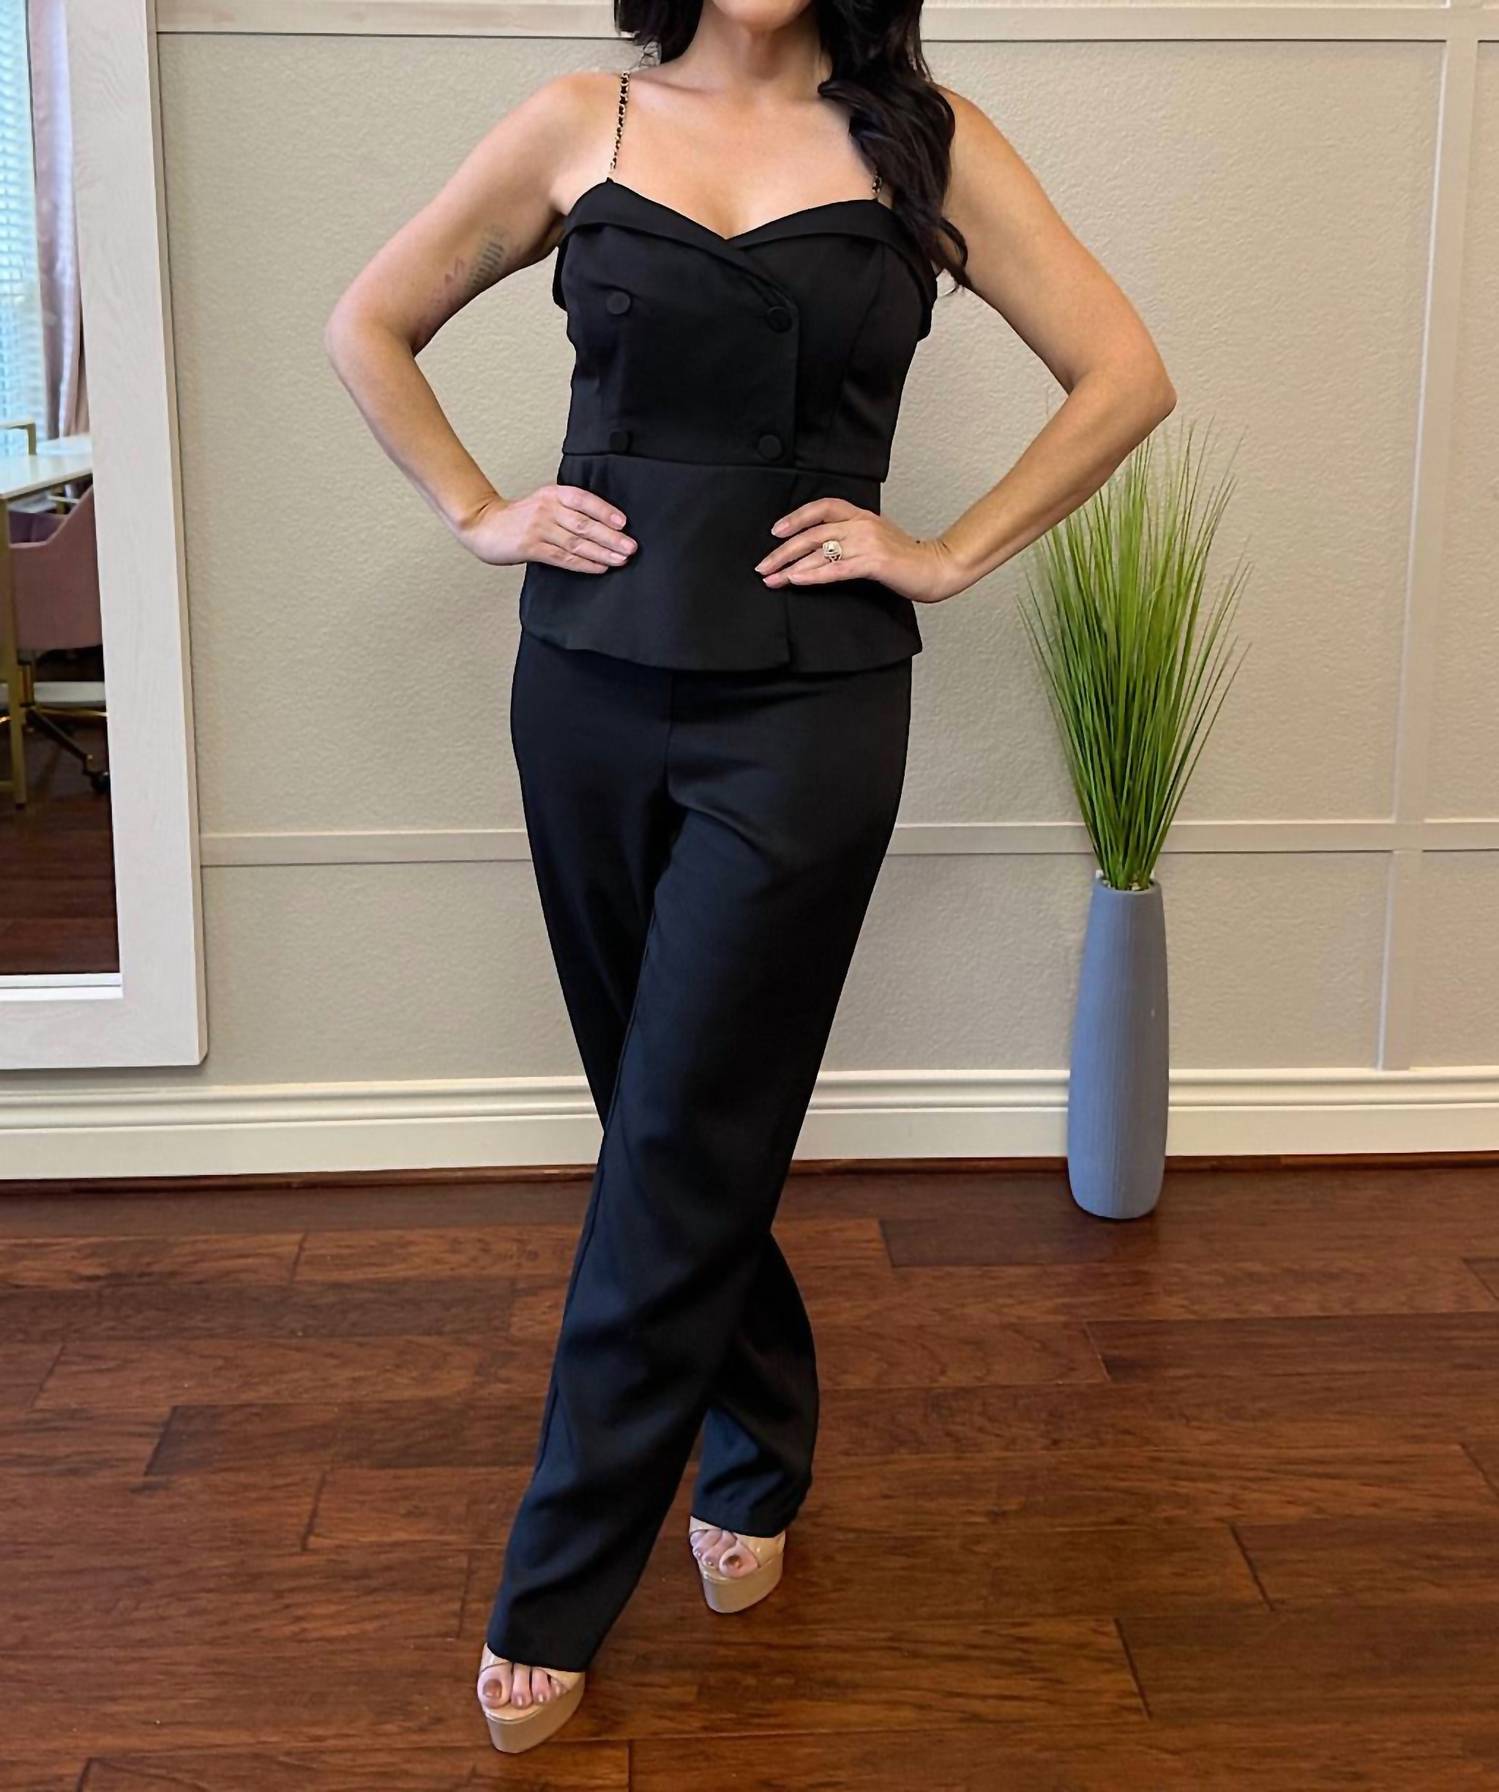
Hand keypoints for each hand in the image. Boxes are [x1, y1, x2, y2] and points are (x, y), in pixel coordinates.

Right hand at [454, 485, 636, 572]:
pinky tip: (599, 568)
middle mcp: (547, 509)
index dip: (605, 511)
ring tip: (621, 560)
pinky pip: (563, 558)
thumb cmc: (520, 517)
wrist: (485, 525)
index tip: (623, 522)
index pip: (584, 500)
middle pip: (584, 524)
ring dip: (601, 553)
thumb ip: (569, 508)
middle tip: (631, 547)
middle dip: (610, 537)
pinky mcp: (531, 548)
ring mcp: (539, 529)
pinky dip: (583, 564)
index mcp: (553, 494)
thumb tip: (607, 524)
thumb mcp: (544, 502)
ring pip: (576, 542)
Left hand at [754, 498, 963, 603]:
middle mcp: (861, 524)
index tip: (775, 532)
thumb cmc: (906, 558)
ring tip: (772, 579)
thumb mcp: (877, 538)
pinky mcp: (873, 562)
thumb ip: (852, 536)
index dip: (795, 518)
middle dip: (783, 550)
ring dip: (791, 566)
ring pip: (820, 550)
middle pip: (812, 532)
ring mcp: (868, 542)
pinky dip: (812, 574)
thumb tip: (821, 548)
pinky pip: (835, 568)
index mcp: (861, 515)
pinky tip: (796, 580)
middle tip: (763, 565)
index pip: (821, 508)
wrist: (937, 567)